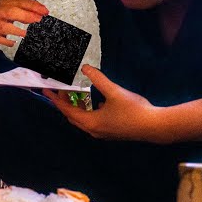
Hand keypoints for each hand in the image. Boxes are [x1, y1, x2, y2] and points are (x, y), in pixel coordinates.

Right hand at [0, 0, 47, 58]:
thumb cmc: (5, 21)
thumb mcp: (14, 12)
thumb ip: (27, 10)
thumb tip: (42, 12)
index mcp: (4, 2)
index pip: (20, 1)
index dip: (33, 6)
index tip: (45, 11)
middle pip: (10, 11)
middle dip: (26, 15)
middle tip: (38, 20)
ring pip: (3, 26)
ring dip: (16, 30)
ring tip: (25, 34)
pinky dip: (6, 41)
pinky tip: (13, 43)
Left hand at [43, 66, 164, 141]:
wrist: (155, 126)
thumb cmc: (134, 111)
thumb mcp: (114, 91)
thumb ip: (98, 78)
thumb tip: (86, 68)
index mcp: (91, 122)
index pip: (66, 110)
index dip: (56, 99)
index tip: (46, 91)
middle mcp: (94, 130)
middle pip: (73, 116)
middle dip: (66, 102)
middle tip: (62, 89)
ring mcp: (103, 132)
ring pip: (83, 119)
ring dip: (78, 107)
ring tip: (76, 94)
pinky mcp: (111, 132)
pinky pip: (93, 121)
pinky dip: (89, 111)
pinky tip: (97, 101)